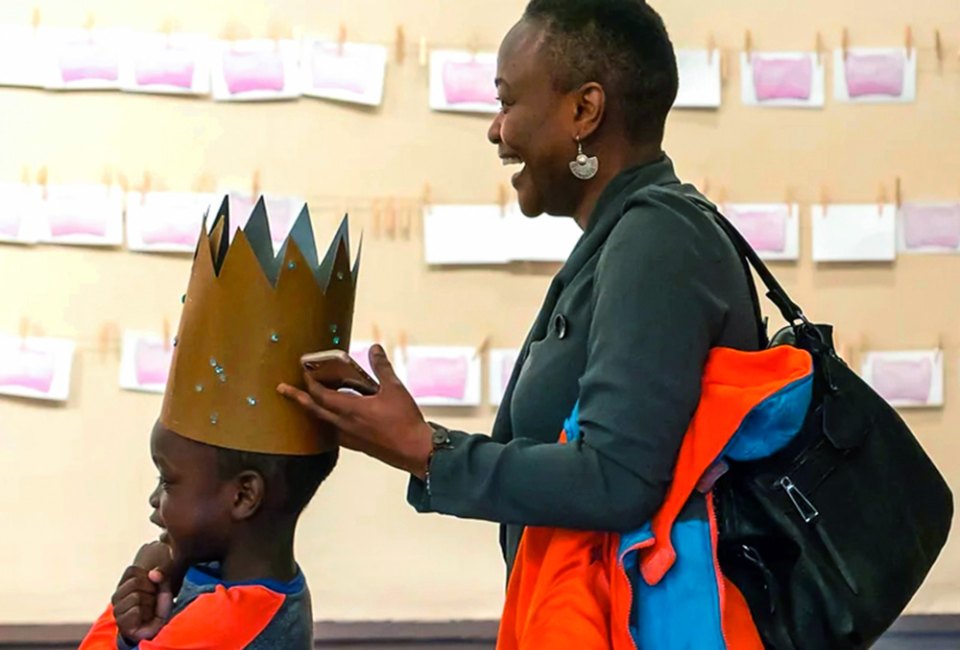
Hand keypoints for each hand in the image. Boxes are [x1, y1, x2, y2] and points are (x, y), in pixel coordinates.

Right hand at [111, 542, 177, 642]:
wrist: (157, 626)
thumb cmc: (159, 604)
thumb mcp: (164, 586)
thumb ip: (162, 576)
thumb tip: (153, 573)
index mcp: (124, 584)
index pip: (132, 570)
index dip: (148, 577)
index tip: (153, 586)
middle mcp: (116, 597)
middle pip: (134, 582)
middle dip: (150, 590)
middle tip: (153, 600)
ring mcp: (117, 610)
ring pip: (135, 596)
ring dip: (149, 603)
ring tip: (150, 609)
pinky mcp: (121, 623)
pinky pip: (135, 611)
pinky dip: (145, 613)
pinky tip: (146, 618)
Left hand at [278, 344, 433, 477]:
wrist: (415, 450)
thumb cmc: (404, 420)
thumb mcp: (394, 389)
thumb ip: (382, 368)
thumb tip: (375, 349)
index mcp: (350, 409)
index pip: (320, 395)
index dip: (309, 383)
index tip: (302, 372)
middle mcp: (344, 425)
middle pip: (314, 410)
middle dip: (298, 398)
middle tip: (283, 390)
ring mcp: (349, 438)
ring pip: (323, 422)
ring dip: (314, 410)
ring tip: (309, 401)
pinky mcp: (358, 446)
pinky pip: (335, 432)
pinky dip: (329, 422)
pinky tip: (335, 419)